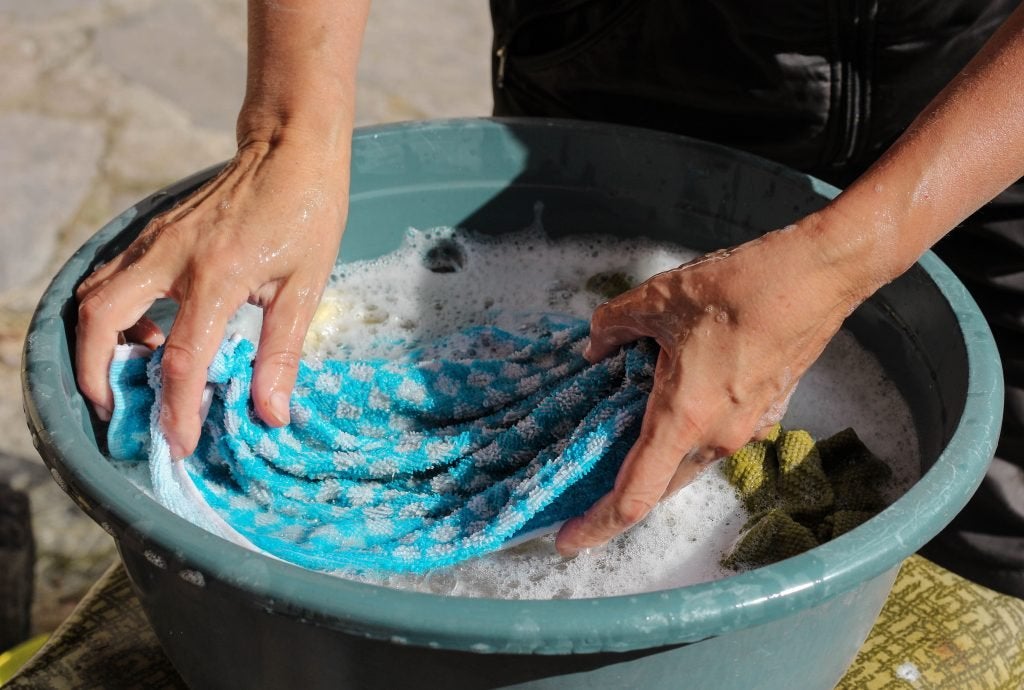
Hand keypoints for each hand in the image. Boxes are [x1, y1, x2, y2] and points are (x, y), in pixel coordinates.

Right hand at [75, 135, 347, 459]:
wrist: (290, 147)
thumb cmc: (306, 213)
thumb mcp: (306, 286)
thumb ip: (281, 353)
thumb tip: (270, 413)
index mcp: (217, 275)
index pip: (182, 358)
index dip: (175, 408)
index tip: (177, 443)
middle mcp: (172, 256)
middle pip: (101, 319)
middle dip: (96, 374)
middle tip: (118, 410)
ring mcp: (156, 239)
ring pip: (94, 295)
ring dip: (99, 343)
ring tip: (133, 376)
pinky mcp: (154, 232)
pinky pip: (111, 277)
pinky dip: (112, 313)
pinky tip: (151, 333)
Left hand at [555, 223, 866, 555]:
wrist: (818, 275)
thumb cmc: (740, 287)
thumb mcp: (657, 299)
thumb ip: (614, 326)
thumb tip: (595, 345)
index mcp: (684, 418)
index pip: (635, 495)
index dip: (597, 526)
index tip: (566, 541)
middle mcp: (718, 437)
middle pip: (660, 486)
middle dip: (621, 494)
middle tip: (583, 485)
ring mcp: (748, 428)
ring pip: (688, 461)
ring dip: (655, 456)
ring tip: (621, 432)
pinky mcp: (767, 411)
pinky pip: (715, 437)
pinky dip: (685, 432)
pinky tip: (670, 397)